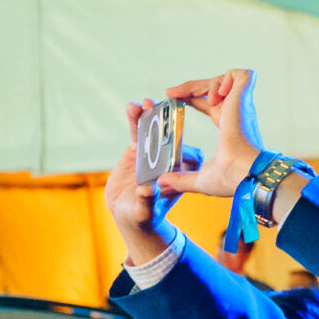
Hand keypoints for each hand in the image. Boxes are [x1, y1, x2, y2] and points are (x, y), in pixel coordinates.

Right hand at [104, 101, 205, 262]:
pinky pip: (138, 132)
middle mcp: (171, 161)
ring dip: (152, 117)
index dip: (185, 147)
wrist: (127, 213)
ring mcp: (154, 153)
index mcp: (182, 175)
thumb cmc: (142, 216)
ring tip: (146, 103)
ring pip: (155, 131)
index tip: (182, 137)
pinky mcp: (138, 149)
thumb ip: (147, 201)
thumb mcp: (144, 210)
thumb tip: (148, 190)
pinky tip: (132, 107)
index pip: (191, 158)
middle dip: (170, 123)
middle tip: (167, 108)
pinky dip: (136, 120)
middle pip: (173, 138)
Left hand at [155, 69, 265, 197]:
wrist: (243, 172)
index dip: (192, 97)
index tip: (172, 97)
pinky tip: (217, 94)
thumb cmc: (230, 178)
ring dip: (206, 84)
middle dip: (191, 86)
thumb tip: (162, 184)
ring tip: (198, 98)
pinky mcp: (244, 99)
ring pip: (224, 78)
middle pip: (213, 87)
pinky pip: (240, 75)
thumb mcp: (199, 178)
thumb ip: (180, 179)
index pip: (209, 104)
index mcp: (228, 127)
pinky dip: (226, 79)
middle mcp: (236, 114)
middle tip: (171, 92)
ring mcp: (241, 105)